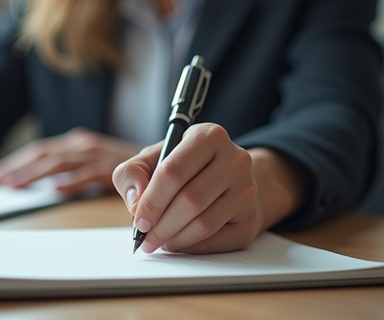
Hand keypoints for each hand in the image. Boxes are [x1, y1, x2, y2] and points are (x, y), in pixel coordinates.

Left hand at [0, 128, 141, 194]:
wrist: (161, 159)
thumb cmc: (125, 167)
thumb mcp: (94, 164)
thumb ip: (73, 172)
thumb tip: (50, 186)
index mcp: (77, 143)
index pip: (40, 152)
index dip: (16, 163)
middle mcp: (83, 145)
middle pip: (43, 154)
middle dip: (17, 168)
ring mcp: (96, 155)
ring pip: (59, 162)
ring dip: (35, 175)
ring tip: (15, 186)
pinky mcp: (111, 168)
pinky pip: (88, 174)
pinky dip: (72, 181)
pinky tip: (56, 190)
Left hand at [113, 123, 261, 253]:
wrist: (226, 180)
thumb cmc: (183, 169)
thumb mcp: (152, 160)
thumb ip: (131, 173)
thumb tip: (135, 201)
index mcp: (207, 136)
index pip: (173, 172)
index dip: (151, 201)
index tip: (138, 220)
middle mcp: (235, 159)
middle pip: (189, 201)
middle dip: (161, 226)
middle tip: (145, 239)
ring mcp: (248, 188)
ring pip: (204, 224)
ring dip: (174, 239)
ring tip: (159, 241)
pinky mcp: (252, 217)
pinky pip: (217, 240)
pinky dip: (192, 247)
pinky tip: (179, 242)